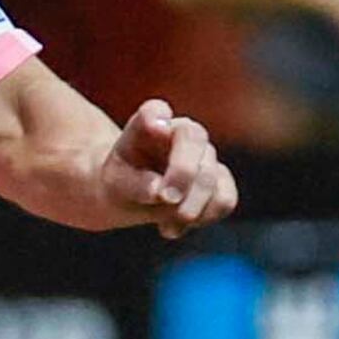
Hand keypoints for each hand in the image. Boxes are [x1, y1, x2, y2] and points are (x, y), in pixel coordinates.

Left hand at [100, 99, 239, 237]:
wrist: (128, 195)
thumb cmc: (119, 183)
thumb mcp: (114, 184)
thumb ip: (134, 184)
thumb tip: (160, 191)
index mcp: (151, 122)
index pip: (155, 111)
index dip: (157, 117)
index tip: (156, 126)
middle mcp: (182, 131)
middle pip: (195, 139)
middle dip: (184, 172)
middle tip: (166, 197)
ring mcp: (204, 155)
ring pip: (213, 176)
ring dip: (191, 206)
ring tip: (166, 226)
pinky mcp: (219, 181)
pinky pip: (224, 200)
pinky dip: (203, 218)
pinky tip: (177, 227)